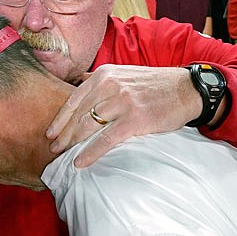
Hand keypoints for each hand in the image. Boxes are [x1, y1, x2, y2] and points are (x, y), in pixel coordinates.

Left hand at [46, 65, 201, 166]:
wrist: (185, 89)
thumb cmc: (154, 84)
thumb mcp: (123, 73)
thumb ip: (100, 78)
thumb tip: (78, 80)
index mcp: (104, 75)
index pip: (73, 99)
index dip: (59, 119)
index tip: (50, 132)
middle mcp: (109, 85)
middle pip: (78, 114)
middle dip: (63, 134)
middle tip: (53, 148)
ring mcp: (121, 102)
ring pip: (88, 126)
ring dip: (72, 143)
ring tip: (63, 155)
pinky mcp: (134, 119)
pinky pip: (105, 139)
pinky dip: (90, 152)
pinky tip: (80, 162)